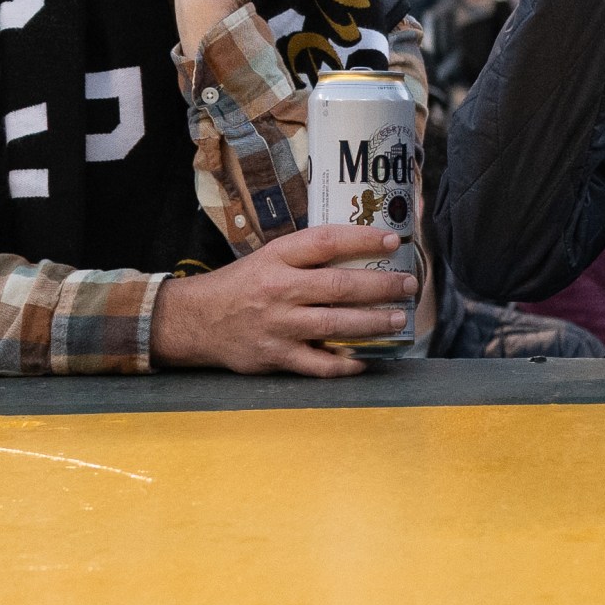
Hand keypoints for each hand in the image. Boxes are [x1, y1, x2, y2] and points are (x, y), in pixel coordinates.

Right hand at [150, 225, 413, 375]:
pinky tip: (367, 359)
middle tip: (409, 285)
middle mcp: (279, 289)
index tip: (394, 240)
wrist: (195, 321)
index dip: (363, 240)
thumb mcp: (269, 257)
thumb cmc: (242, 285)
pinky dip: (345, 364)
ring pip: (336, 325)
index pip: (326, 242)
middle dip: (381, 286)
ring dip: (373, 323)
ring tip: (400, 319)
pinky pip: (318, 364)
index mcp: (278, 257)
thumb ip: (307, 255)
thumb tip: (362, 248)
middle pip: (339, 286)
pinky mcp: (275, 357)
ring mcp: (278, 326)